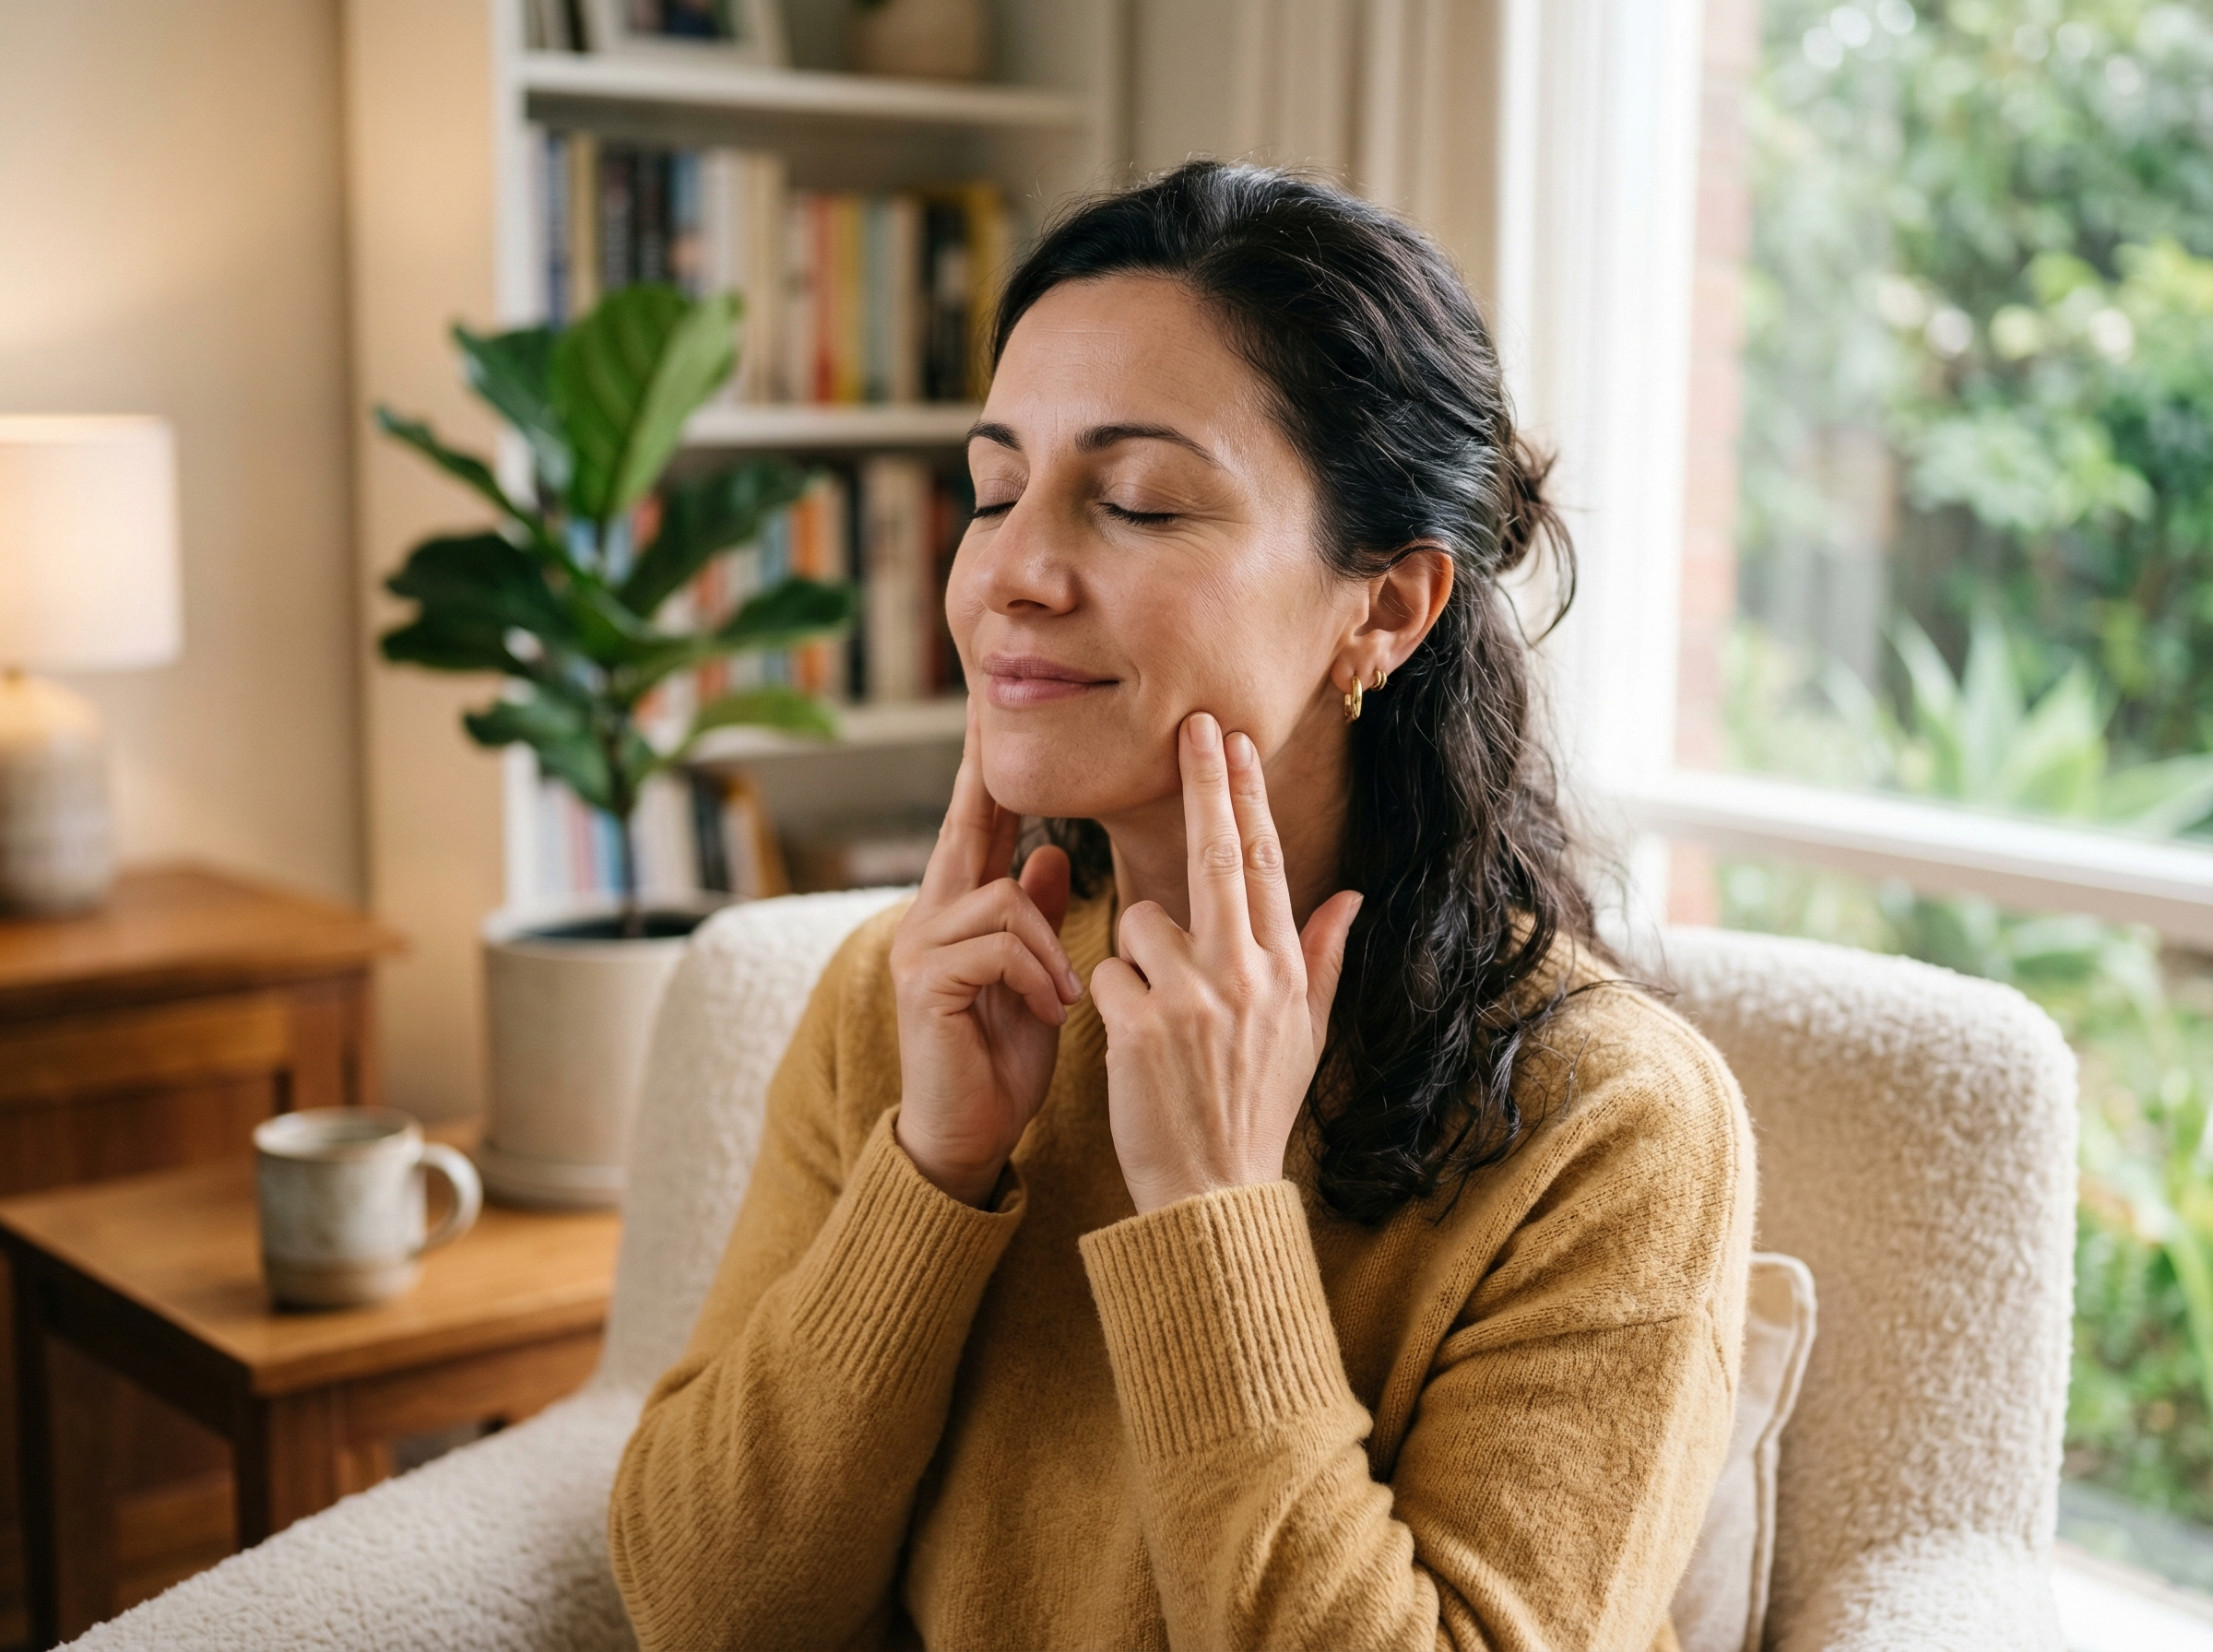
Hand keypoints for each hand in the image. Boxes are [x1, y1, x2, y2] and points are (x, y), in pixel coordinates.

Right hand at [890, 701, 1083, 1204]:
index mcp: (959, 909)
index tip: (992, 713)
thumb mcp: (1034, 977)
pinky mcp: (923, 983)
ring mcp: (920, 946)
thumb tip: (1053, 853)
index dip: (987, 770)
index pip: (977, 823)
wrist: (967, 1137)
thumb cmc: (1002, 1059)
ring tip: (1067, 994)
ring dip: (1049, 943)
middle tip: (992, 716)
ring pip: (1002, 895)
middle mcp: (929, 915)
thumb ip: (1039, 915)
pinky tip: (1052, 1009)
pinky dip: (1035, 972)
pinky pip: (996, 943)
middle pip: (965, 826)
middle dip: (987, 776)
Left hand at [1090, 713, 1361, 1214]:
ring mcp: (1194, 998)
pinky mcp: (1142, 1026)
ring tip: (1156, 1018)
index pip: (1263, 864)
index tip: (1232, 742)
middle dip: (1204, 782)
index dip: (1245, 797)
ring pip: (1138, 921)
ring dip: (1135, 956)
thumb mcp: (1306, 1036)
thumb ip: (1322, 959)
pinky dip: (1108, 1001)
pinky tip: (1130, 1048)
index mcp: (1282, 971)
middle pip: (1217, 854)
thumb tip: (1349, 896)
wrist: (1213, 1195)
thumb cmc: (1254, 1112)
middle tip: (1189, 724)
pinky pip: (1106, 973)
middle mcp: (1245, 974)